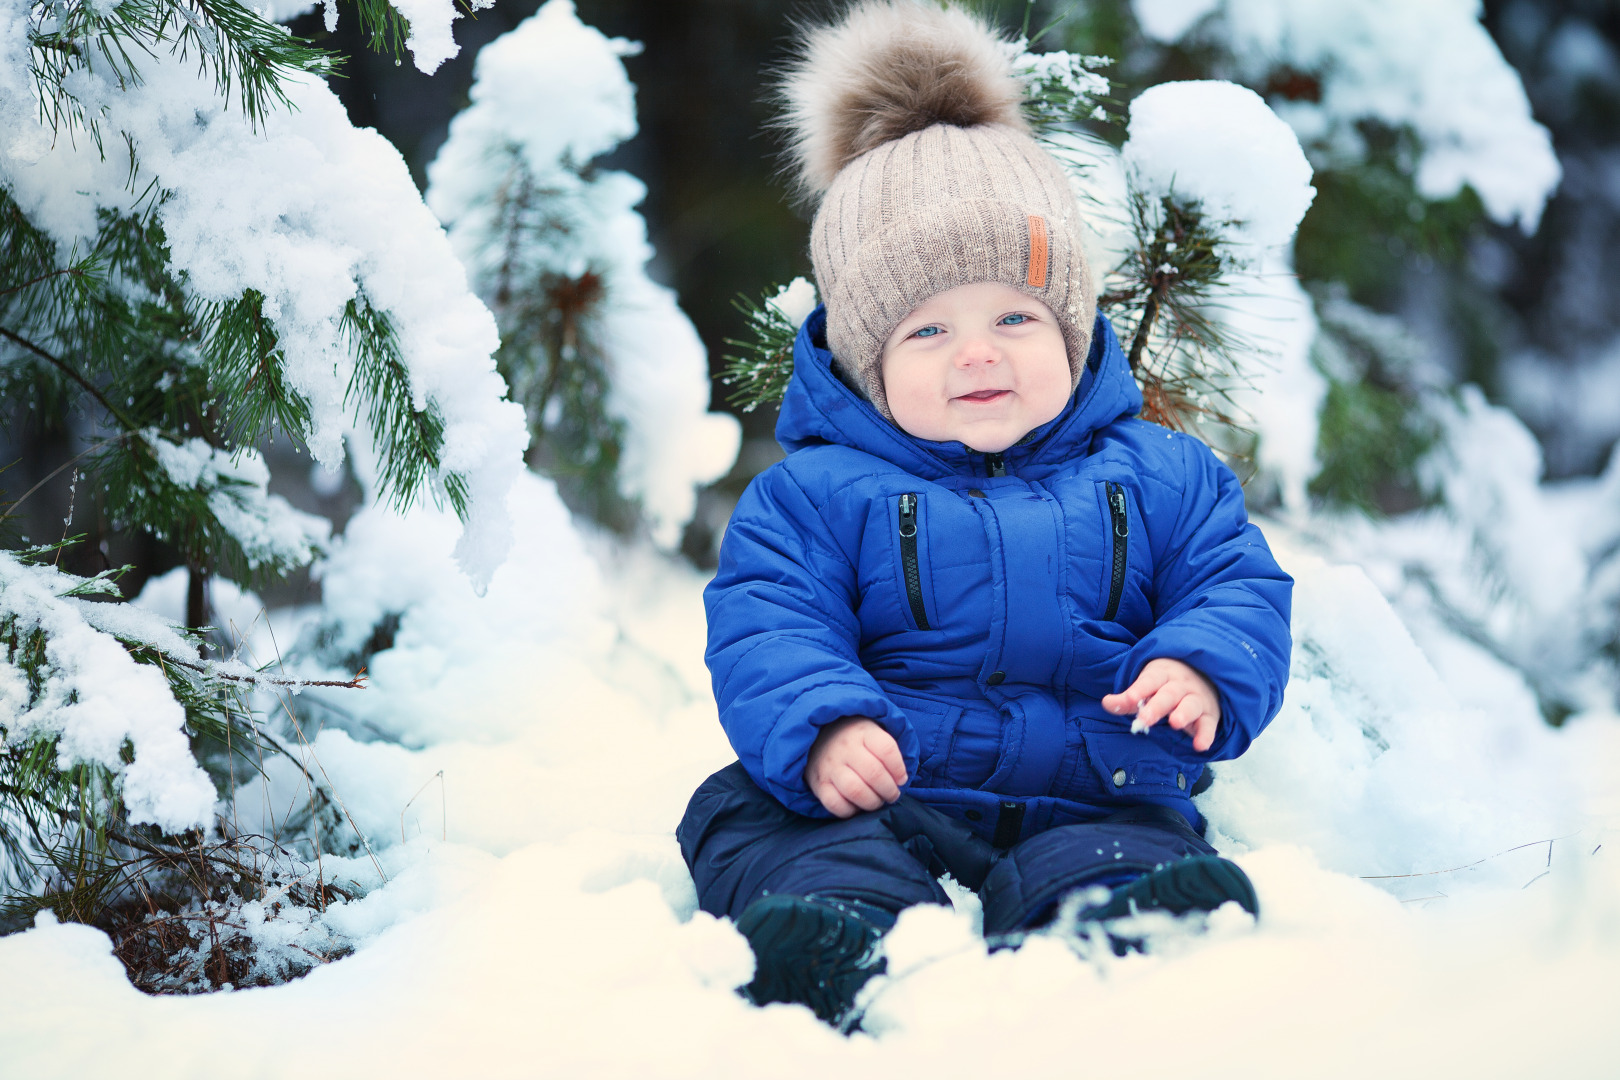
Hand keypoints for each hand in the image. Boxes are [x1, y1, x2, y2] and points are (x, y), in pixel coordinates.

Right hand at [805, 716, 907, 817]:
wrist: (819, 737)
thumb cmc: (855, 739)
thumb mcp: (873, 733)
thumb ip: (889, 752)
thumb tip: (901, 780)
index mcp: (862, 731)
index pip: (886, 749)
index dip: (899, 768)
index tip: (901, 779)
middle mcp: (844, 747)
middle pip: (874, 773)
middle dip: (889, 790)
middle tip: (892, 795)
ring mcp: (829, 766)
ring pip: (855, 790)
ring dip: (872, 802)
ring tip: (877, 801)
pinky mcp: (818, 783)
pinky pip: (834, 804)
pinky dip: (850, 811)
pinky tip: (857, 806)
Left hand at [1102, 658, 1221, 752]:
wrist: (1203, 675)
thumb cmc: (1165, 685)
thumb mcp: (1146, 686)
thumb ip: (1127, 699)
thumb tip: (1107, 703)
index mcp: (1161, 675)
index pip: (1150, 680)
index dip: (1139, 689)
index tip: (1129, 699)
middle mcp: (1180, 685)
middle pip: (1168, 694)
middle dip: (1156, 706)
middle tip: (1144, 719)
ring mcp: (1196, 699)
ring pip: (1190, 705)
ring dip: (1183, 714)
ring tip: (1175, 723)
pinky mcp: (1209, 715)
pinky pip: (1208, 725)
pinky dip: (1206, 735)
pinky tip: (1200, 745)